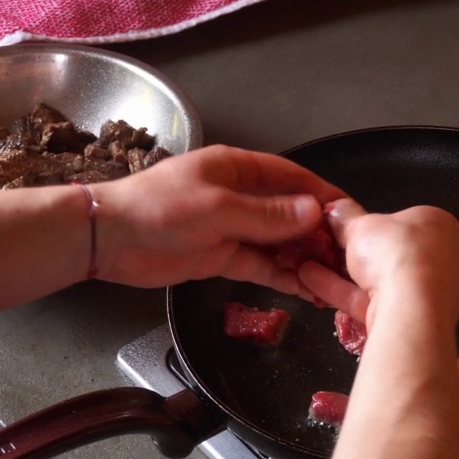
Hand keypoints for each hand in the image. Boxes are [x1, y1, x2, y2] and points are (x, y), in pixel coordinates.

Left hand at [88, 145, 345, 294]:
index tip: (350, 213)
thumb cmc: (160, 209)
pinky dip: (282, 276)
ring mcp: (232, 228)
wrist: (109, 239)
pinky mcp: (222, 256)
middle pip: (290, 212)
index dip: (322, 194)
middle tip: (347, 255)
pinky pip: (261, 265)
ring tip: (332, 278)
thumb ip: (268, 215)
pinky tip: (306, 289)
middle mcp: (240, 195)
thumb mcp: (218, 208)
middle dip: (318, 232)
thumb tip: (315, 213)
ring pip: (279, 242)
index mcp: (238, 169)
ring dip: (303, 258)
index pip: (292, 177)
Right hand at [298, 198, 458, 332]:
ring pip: (377, 280)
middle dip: (354, 253)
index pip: (404, 221)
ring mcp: (426, 293)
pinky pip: (369, 300)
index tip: (344, 227)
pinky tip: (308, 278)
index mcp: (438, 226)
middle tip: (322, 246)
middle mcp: (440, 258)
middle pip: (389, 253)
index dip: (372, 224)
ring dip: (339, 272)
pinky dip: (339, 290)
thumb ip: (345, 216)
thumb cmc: (395, 251)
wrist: (411, 309)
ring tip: (305, 262)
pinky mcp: (407, 319)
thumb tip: (334, 208)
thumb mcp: (362, 225)